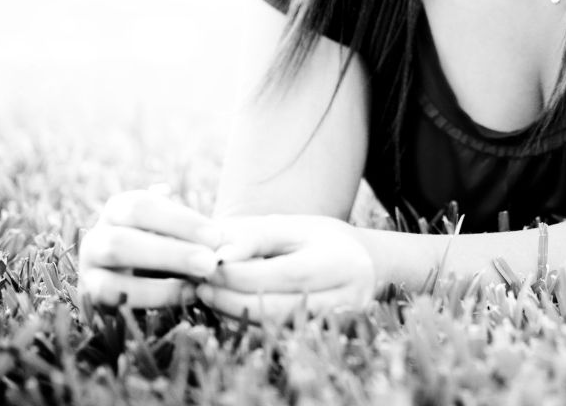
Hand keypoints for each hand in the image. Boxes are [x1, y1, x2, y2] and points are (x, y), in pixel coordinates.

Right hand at [76, 187, 222, 308]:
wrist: (147, 275)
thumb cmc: (172, 244)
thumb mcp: (179, 230)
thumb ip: (194, 231)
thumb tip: (220, 238)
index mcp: (118, 209)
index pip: (141, 206)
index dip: (179, 220)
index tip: (216, 235)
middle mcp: (97, 236)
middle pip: (122, 242)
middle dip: (170, 254)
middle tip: (210, 262)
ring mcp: (89, 268)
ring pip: (112, 276)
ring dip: (159, 283)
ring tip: (198, 284)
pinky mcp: (92, 295)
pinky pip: (114, 300)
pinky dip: (153, 298)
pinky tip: (187, 295)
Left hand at [195, 215, 376, 324]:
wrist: (364, 264)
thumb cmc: (321, 239)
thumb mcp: (293, 227)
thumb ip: (255, 237)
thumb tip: (217, 256)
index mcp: (340, 262)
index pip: (285, 274)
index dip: (243, 275)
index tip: (208, 267)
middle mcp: (346, 298)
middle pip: (280, 308)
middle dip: (233, 300)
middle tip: (201, 288)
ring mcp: (339, 324)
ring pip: (278, 328)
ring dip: (237, 314)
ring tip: (211, 296)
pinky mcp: (326, 339)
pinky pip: (280, 336)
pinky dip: (251, 324)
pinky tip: (231, 308)